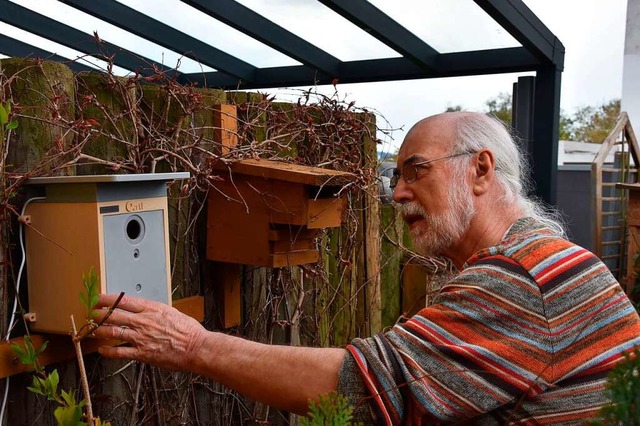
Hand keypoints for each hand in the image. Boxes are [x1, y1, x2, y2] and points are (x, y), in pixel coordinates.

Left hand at [91, 293, 205, 370]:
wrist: (195, 347)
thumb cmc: (188, 330)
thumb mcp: (171, 312)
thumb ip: (155, 312)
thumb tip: (145, 310)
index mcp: (151, 309)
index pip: (124, 301)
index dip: (107, 299)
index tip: (98, 298)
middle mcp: (143, 322)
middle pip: (114, 315)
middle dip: (99, 314)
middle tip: (91, 314)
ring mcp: (141, 338)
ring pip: (112, 332)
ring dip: (99, 331)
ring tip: (91, 330)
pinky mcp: (142, 353)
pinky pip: (120, 352)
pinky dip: (108, 351)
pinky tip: (102, 350)